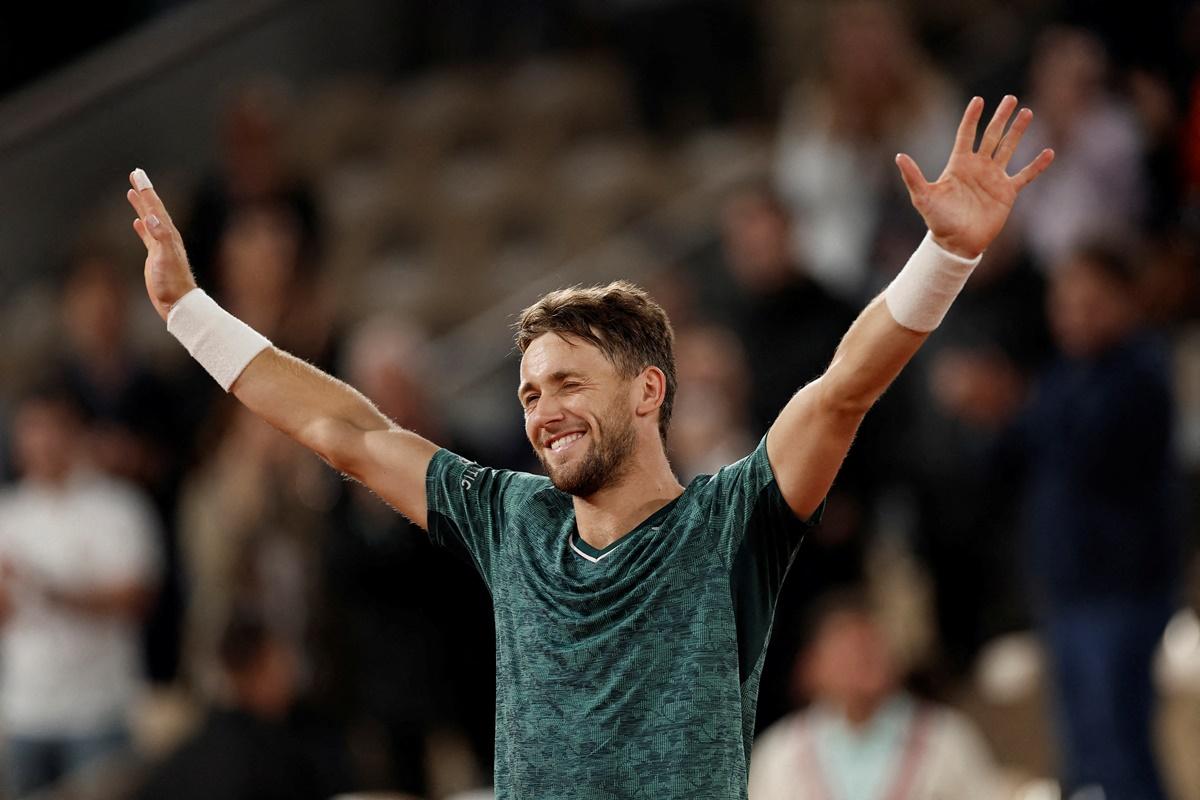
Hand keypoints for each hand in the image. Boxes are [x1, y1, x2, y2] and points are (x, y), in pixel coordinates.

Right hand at [125, 169, 197, 321]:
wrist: (178, 302)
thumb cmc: (172, 283)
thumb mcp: (165, 258)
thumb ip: (159, 237)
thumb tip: (150, 217)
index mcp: (168, 234)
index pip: (155, 207)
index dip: (146, 190)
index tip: (137, 173)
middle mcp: (166, 237)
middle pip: (153, 208)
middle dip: (144, 191)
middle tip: (135, 173)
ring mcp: (161, 246)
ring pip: (149, 219)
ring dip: (142, 205)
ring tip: (133, 191)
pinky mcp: (155, 257)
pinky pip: (147, 236)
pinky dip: (142, 226)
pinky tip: (137, 221)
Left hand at [895, 96, 1053, 258]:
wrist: (956, 243)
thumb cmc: (938, 220)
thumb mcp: (923, 197)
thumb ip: (913, 176)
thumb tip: (899, 156)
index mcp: (959, 164)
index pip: (966, 134)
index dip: (972, 118)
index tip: (978, 100)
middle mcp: (978, 167)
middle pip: (992, 136)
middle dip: (1001, 117)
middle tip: (1010, 98)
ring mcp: (994, 178)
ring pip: (1008, 148)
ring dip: (1018, 131)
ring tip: (1027, 112)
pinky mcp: (1007, 192)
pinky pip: (1025, 175)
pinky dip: (1037, 165)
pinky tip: (1048, 152)